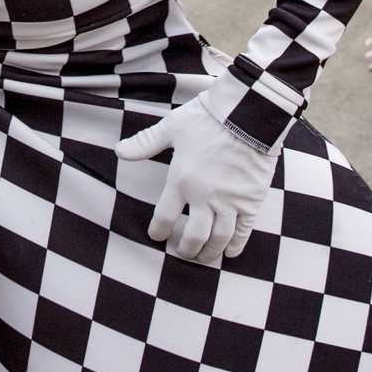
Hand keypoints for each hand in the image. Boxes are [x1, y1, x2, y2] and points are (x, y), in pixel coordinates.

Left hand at [116, 93, 279, 264]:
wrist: (248, 113)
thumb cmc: (208, 118)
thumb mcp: (172, 127)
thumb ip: (146, 143)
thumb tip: (119, 151)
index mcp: (182, 180)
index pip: (165, 216)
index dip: (159, 230)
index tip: (158, 236)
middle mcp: (204, 196)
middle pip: (193, 235)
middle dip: (186, 249)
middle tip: (183, 252)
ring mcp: (230, 201)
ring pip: (218, 238)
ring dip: (209, 252)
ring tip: (204, 258)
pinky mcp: (251, 200)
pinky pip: (243, 230)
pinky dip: (236, 244)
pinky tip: (230, 252)